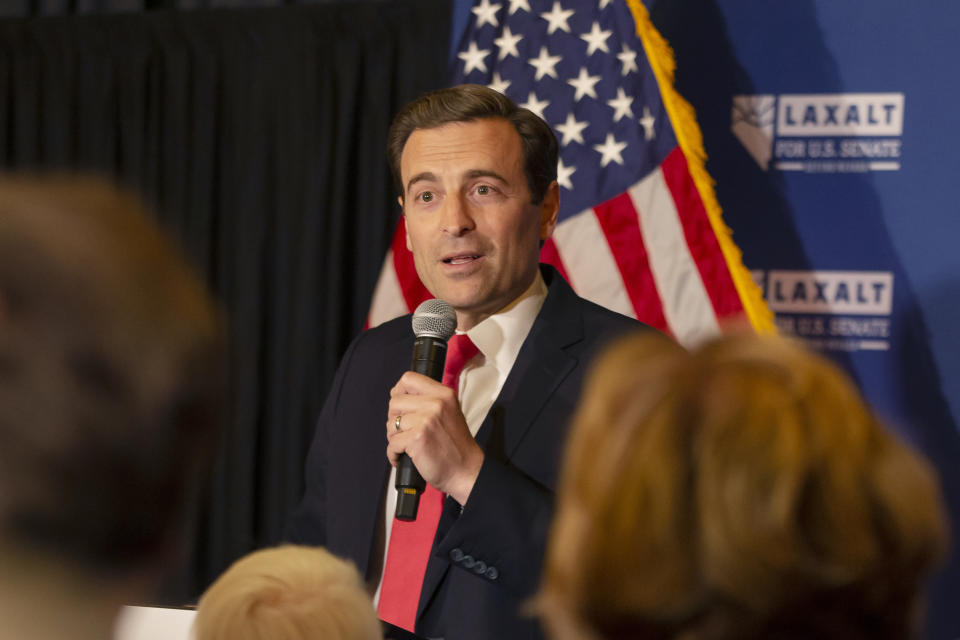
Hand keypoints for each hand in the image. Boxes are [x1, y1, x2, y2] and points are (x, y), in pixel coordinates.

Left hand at [386, 371, 483, 504]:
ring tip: (406, 444)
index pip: (408, 379)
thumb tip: (397, 395)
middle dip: (394, 418)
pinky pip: (392, 443)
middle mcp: (436, 404)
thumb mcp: (449, 412)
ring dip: (394, 437)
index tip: (400, 405)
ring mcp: (426, 421)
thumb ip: (429, 400)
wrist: (466, 470)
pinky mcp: (417, 439)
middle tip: (404, 431)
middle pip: (395, 402)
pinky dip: (394, 454)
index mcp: (444, 394)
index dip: (398, 392)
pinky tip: (403, 457)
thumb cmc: (456, 445)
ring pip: (391, 423)